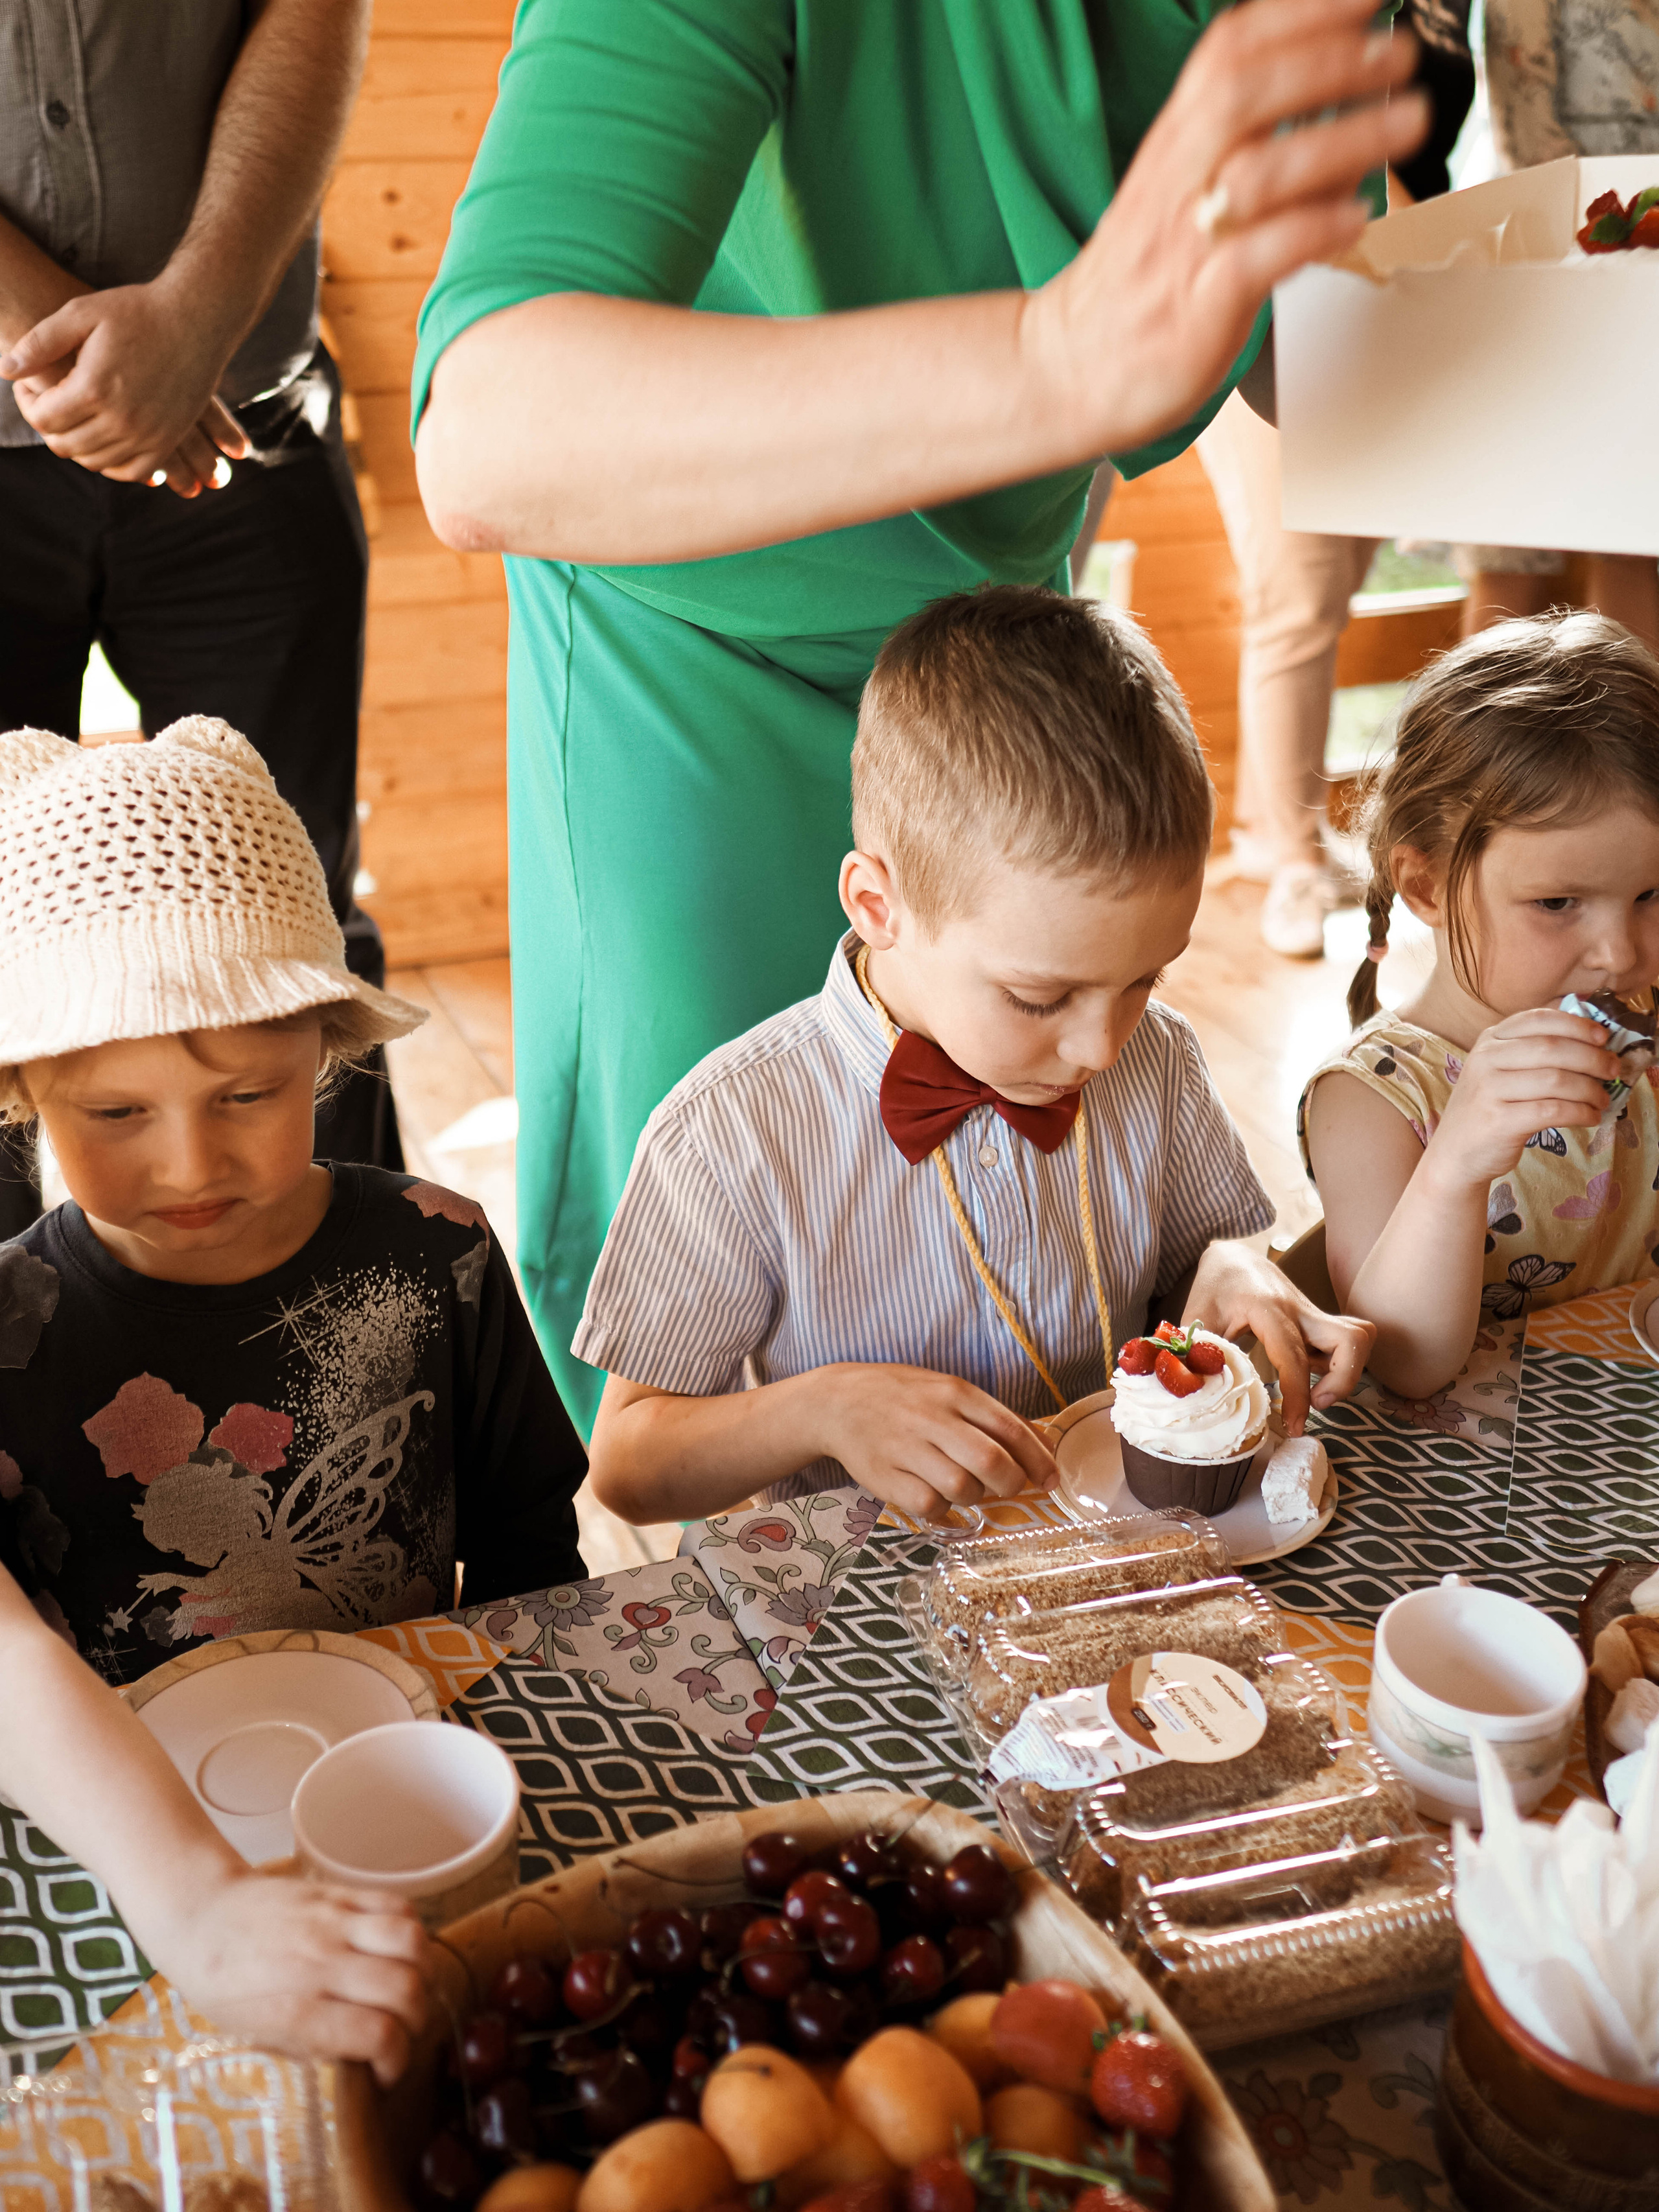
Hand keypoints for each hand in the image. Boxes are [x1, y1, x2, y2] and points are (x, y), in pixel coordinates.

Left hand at [1, 278, 248, 494]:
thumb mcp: (81, 313)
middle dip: (47, 425)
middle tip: (47, 401)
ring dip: (76, 443)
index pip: (43, 419)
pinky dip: (110, 462)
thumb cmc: (137, 311)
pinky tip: (102, 438)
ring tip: (74, 415)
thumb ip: (39, 342)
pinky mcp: (168, 442)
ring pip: (95, 462)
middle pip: (66, 445)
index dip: (25, 403)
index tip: (25, 384)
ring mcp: (149, 436)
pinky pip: (131, 472)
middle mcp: (122, 421)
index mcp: (95, 389)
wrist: (198, 319)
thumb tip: (6, 370)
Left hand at [152, 1869, 431, 2084]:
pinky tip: (398, 1951)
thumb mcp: (258, 2038)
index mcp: (296, 2010)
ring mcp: (333, 1921)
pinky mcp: (340, 1891)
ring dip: (423, 1971)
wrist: (200, 1917)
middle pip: (405, 1989)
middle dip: (417, 2020)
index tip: (388, 2071)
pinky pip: (398, 1904)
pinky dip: (411, 1931)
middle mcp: (321, 1963)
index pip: (378, 2035)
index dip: (397, 2060)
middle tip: (403, 2031)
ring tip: (409, 1987)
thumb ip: (314, 2046)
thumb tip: (366, 2057)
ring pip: (412, 1941)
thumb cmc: (224, 1988)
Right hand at [814, 1363, 1057, 1523]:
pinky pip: (929, 1505)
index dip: (1039, 1460)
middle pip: (992, 1462)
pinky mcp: (885, 1476)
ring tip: (963, 1485)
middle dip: (1011, 1485)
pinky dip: (941, 1508)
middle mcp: (933, 1418)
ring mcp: (907, 1448)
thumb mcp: (949, 1391)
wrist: (837, 1401)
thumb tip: (1043, 1445)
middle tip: (1008, 1489)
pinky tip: (935, 1494)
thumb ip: (992, 1417)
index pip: (1010, 1429)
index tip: (1052, 1481)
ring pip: (963, 1488)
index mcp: (955, 1393)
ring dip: (974, 1496)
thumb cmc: (903, 1398)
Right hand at [1027, 0, 1428, 458]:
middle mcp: (1176, 179)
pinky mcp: (1197, 307)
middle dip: (1328, 58)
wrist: (1076, 365)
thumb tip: (1350, 107)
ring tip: (1408, 123)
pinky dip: (1311, 231)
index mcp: (1175, 142)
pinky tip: (1355, 217)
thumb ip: (1257, 143)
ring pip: (1257, 170)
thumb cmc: (1147, 278)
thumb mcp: (1188, 186)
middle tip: (1400, 51)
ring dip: (1341, 139)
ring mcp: (1184, 243)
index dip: (1301, 10)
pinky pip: (1255, 258)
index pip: (1230, 49)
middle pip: (1243, 91)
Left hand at [1182, 1240, 1375, 1433]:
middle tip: (1316, 1402)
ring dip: (1346, 1370)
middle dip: (1345, 1379)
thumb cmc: (1216, 1286)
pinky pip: (1344, 1342)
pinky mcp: (1317, 1322)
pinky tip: (1308, 1374)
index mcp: (1268, 1309)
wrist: (1234, 1257)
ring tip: (1315, 1392)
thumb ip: (1198, 1353)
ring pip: (1357, 1337)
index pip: (1294, 1355)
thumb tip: (1194, 1391)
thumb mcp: (1198, 1317)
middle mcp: (1300, 1310)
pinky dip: (1337, 1364)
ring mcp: (1313, 1315)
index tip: (1293, 1424)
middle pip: (1352, 1338)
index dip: (1298, 1394)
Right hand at [1422, 1009, 1617, 1188]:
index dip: (1577, 1025)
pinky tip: (1591, 1117)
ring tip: (1603, 1099)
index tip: (1603, 1037)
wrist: (1455, 1153)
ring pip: (1556, 1080)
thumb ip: (1532, 1052)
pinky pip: (1553, 1110)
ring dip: (1590, 1090)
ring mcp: (1489, 1090)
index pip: (1539, 1019)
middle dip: (1592, 1058)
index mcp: (1489, 1040)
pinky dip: (1580, 1113)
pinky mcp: (1499, 1121)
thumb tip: (1593, 1041)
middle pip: (1552, 1048)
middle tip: (1613, 1070)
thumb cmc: (1489, 1108)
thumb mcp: (1500, 1070)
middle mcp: (1486, 1059)